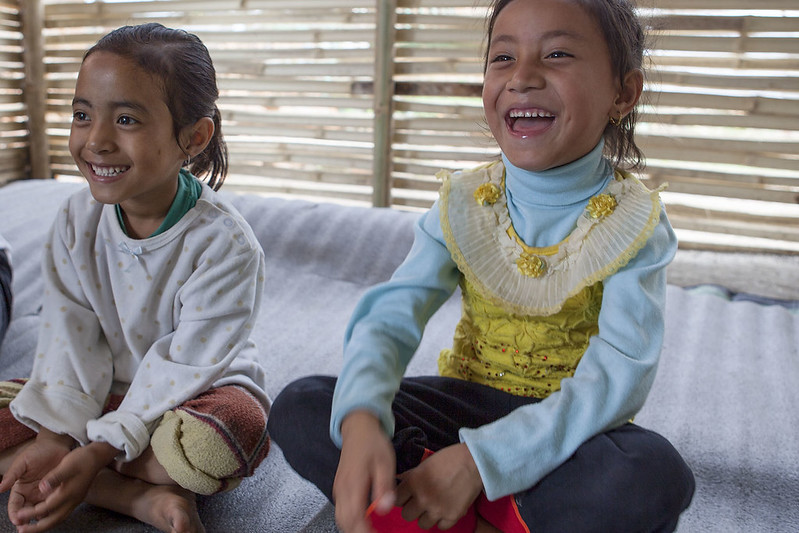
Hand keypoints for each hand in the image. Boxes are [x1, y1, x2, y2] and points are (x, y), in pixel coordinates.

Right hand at [0, 429, 72, 530]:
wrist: (56, 445)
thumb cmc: (37, 452)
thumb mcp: (22, 463)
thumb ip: (12, 475)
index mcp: (19, 489)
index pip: (15, 506)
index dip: (15, 514)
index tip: (17, 520)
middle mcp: (31, 494)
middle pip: (26, 513)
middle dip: (26, 522)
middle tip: (27, 529)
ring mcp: (44, 494)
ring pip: (40, 512)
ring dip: (40, 519)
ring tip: (41, 526)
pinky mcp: (56, 492)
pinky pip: (54, 504)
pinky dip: (54, 511)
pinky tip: (55, 515)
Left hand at [5, 437, 118, 532]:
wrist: (97, 457)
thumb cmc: (81, 459)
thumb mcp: (67, 465)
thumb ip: (54, 477)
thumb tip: (42, 488)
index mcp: (68, 493)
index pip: (46, 508)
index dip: (31, 513)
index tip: (18, 515)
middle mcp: (72, 500)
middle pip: (53, 520)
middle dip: (36, 528)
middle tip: (22, 531)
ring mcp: (75, 501)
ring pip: (58, 519)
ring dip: (44, 526)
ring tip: (30, 529)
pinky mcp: (75, 499)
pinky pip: (61, 515)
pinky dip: (51, 520)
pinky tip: (44, 518)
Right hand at [333, 410, 395, 532]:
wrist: (358, 429)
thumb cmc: (373, 444)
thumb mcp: (385, 463)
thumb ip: (384, 486)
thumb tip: (384, 508)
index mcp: (354, 484)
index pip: (355, 517)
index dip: (365, 531)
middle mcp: (342, 489)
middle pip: (345, 522)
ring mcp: (339, 489)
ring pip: (341, 518)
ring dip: (353, 528)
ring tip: (371, 531)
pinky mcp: (339, 487)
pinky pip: (341, 510)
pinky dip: (350, 521)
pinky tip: (363, 521)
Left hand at [395, 443, 483, 529]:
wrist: (474, 462)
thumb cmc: (449, 459)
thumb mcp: (424, 464)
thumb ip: (411, 476)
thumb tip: (399, 482)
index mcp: (414, 482)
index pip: (397, 500)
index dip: (403, 497)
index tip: (408, 496)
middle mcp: (423, 498)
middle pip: (407, 515)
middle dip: (412, 508)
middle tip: (420, 501)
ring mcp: (438, 509)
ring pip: (422, 524)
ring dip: (426, 515)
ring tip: (433, 506)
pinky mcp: (452, 516)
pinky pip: (440, 527)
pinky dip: (442, 520)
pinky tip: (444, 509)